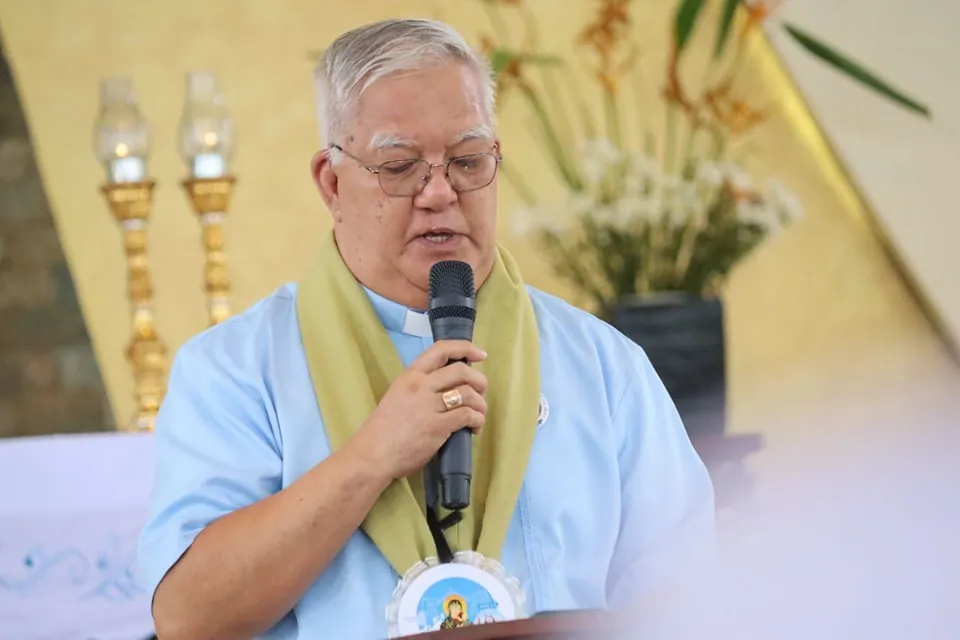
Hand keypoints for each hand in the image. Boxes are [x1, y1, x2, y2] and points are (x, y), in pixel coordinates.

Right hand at [351, 340, 487, 480]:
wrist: (372, 454)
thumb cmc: (383, 429)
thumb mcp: (398, 396)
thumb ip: (420, 388)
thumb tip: (447, 387)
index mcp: (410, 376)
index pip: (441, 350)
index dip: (465, 348)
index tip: (480, 354)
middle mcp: (420, 386)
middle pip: (461, 371)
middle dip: (479, 380)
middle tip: (481, 392)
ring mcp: (429, 406)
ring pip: (468, 393)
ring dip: (480, 404)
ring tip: (479, 414)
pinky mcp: (438, 426)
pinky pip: (467, 415)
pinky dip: (477, 420)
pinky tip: (475, 428)